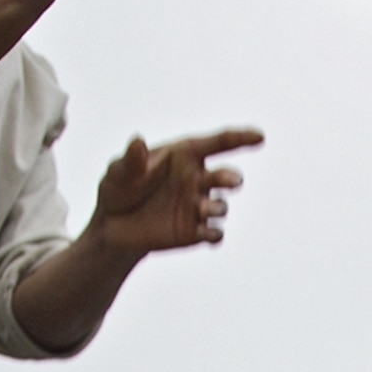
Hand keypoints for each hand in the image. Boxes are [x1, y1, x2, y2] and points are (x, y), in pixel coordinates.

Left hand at [86, 128, 263, 259]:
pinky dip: (214, 234)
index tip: (259, 137)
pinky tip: (209, 234)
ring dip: (217, 207)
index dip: (240, 138)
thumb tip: (136, 141)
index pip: (218, 143)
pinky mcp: (195, 233)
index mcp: (185, 155)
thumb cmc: (119, 189)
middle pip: (224, 176)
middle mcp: (198, 179)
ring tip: (205, 209)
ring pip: (221, 206)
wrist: (112, 226)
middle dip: (229, 178)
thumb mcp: (118, 172)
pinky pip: (214, 234)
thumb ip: (130, 160)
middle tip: (230, 182)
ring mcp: (198, 207)